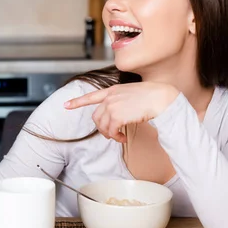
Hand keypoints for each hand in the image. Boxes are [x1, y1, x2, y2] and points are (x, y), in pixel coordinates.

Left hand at [64, 82, 178, 142]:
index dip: (77, 102)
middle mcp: (110, 97)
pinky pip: (111, 131)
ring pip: (102, 126)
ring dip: (110, 134)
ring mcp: (112, 106)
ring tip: (119, 136)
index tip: (66, 105)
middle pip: (96, 117)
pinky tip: (122, 138)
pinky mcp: (117, 116)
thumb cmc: (152, 96)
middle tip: (112, 134)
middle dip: (102, 128)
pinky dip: (116, 137)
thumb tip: (119, 114)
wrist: (161, 97)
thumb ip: (122, 100)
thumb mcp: (132, 93)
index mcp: (113, 90)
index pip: (91, 96)